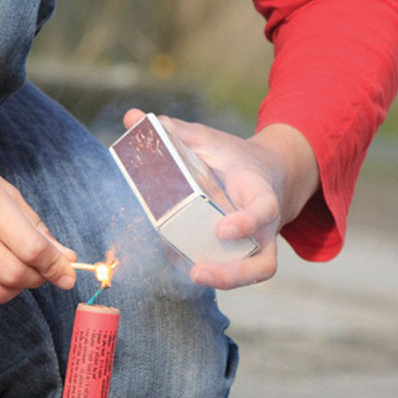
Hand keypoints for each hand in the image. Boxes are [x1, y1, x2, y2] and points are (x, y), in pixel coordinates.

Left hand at [122, 108, 318, 290]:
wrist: (264, 172)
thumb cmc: (233, 158)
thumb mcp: (210, 140)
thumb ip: (175, 133)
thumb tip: (132, 117)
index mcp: (260, 192)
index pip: (263, 209)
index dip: (246, 222)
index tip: (221, 228)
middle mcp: (264, 226)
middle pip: (263, 262)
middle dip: (234, 273)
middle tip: (198, 270)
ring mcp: (256, 243)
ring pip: (253, 273)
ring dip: (223, 280)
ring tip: (189, 274)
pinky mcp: (242, 254)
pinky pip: (233, 271)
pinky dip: (209, 271)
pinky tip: (179, 262)